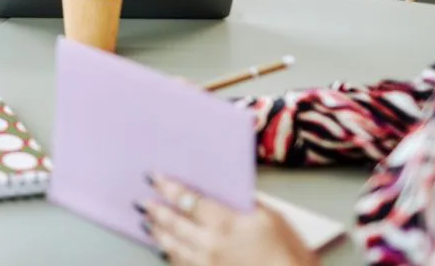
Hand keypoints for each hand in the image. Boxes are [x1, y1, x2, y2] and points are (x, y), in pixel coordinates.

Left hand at [140, 175, 317, 265]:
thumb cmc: (291, 255)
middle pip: (175, 223)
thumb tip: (229, 192)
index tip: (156, 178)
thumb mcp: (273, 218)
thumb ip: (247, 203)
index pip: (189, 200)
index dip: (170, 187)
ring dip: (159, 233)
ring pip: (174, 246)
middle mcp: (212, 244)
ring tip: (148, 223)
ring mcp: (209, 264)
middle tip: (143, 201)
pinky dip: (171, 256)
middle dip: (157, 210)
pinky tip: (164, 251)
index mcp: (227, 223)